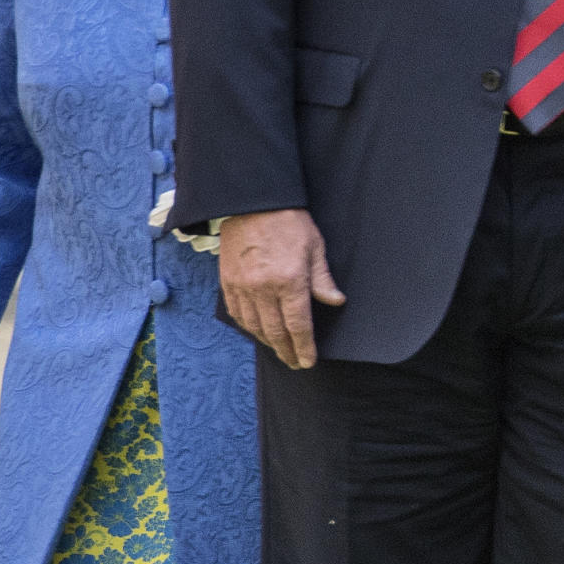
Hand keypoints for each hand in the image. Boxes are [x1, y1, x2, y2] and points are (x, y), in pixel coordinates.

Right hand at [218, 209, 344, 368]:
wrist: (253, 201)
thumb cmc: (288, 221)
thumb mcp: (314, 246)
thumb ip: (322, 278)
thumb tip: (335, 301)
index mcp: (289, 281)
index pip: (298, 325)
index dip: (304, 347)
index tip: (308, 361)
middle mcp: (264, 288)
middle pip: (276, 332)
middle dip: (287, 351)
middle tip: (293, 362)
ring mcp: (243, 286)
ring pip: (255, 327)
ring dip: (268, 342)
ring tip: (279, 350)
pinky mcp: (228, 281)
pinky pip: (237, 313)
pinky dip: (248, 327)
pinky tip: (256, 331)